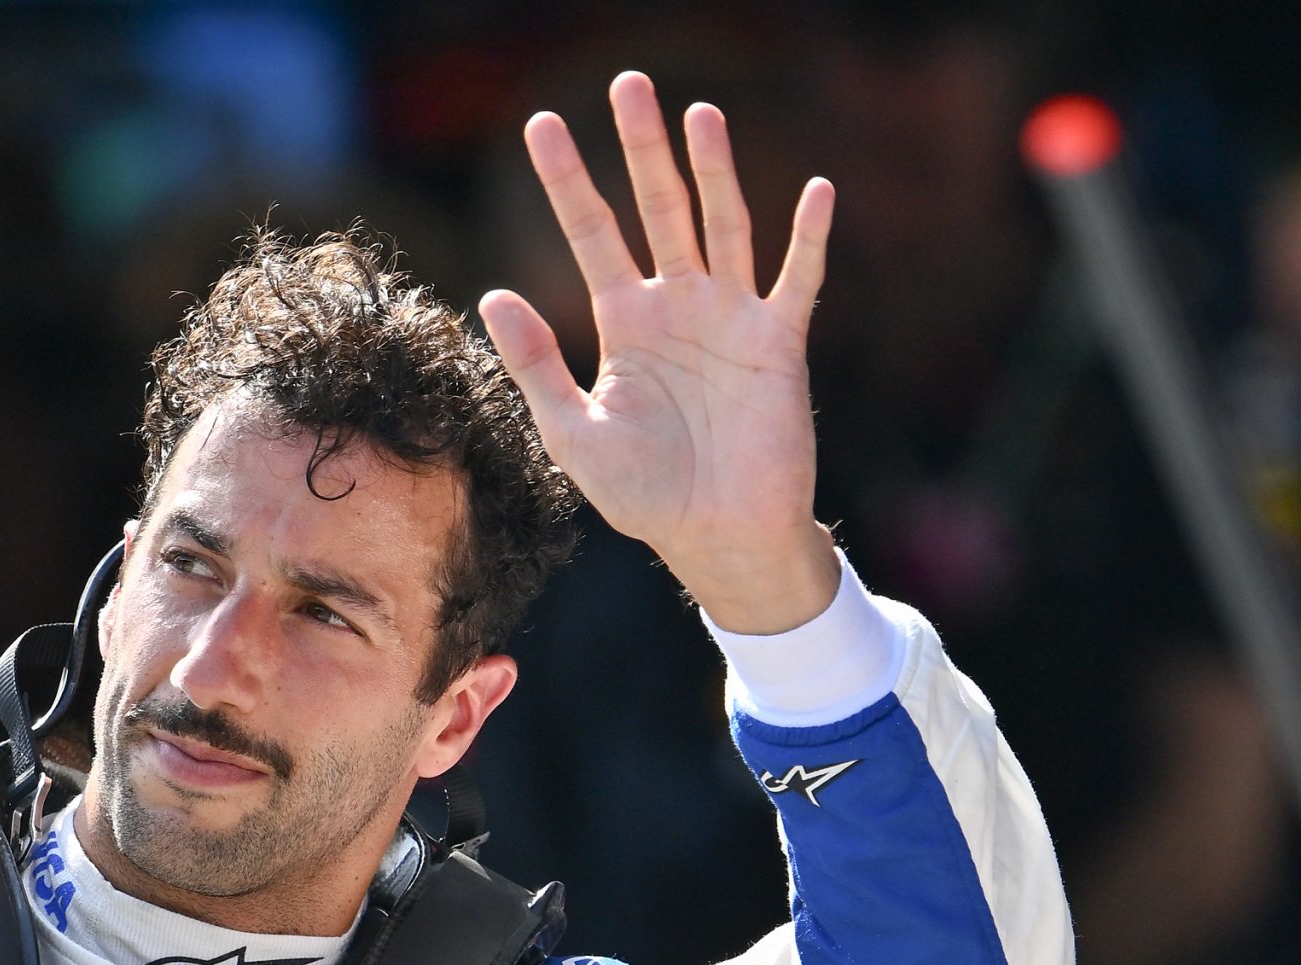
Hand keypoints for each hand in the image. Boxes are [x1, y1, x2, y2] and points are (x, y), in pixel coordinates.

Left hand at [477, 71, 838, 633]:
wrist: (714, 539)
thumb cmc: (643, 494)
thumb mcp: (572, 431)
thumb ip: (536, 364)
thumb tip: (491, 294)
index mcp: (625, 322)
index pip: (590, 233)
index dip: (566, 180)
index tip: (540, 124)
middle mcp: (677, 305)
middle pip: (656, 207)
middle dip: (640, 149)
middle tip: (627, 83)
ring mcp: (730, 318)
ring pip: (720, 225)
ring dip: (712, 171)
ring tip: (697, 114)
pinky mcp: (779, 344)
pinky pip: (796, 280)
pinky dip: (807, 238)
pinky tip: (815, 189)